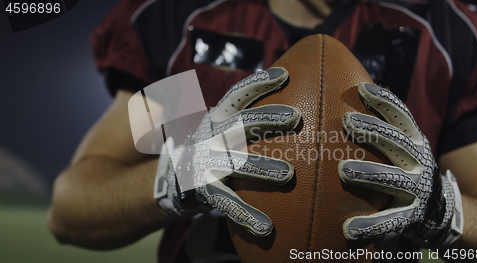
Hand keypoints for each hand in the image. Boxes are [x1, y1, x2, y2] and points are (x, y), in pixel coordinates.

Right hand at [154, 68, 300, 235]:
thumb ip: (247, 115)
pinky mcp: (206, 190)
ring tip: (289, 175)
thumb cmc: (215, 146)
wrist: (177, 175)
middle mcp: (211, 136)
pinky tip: (267, 228)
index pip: (238, 94)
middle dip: (267, 118)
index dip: (259, 82)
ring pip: (237, 164)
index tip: (285, 75)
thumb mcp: (223, 125)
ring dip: (263, 168)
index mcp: (219, 117)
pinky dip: (247, 216)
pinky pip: (228, 203)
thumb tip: (296, 102)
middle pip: (240, 123)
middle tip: (296, 118)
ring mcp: (207, 163)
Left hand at [338, 83, 462, 247]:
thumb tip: (347, 92)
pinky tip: (347, 228)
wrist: (438, 207)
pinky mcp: (410, 216)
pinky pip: (388, 221)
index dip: (384, 101)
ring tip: (344, 170)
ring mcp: (416, 189)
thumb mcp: (402, 143)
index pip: (401, 116)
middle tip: (347, 121)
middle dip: (373, 130)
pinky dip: (369, 225)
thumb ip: (383, 125)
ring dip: (368, 173)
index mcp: (414, 141)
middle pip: (397, 142)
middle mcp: (418, 161)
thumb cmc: (405, 166)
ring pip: (392, 179)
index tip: (361, 89)